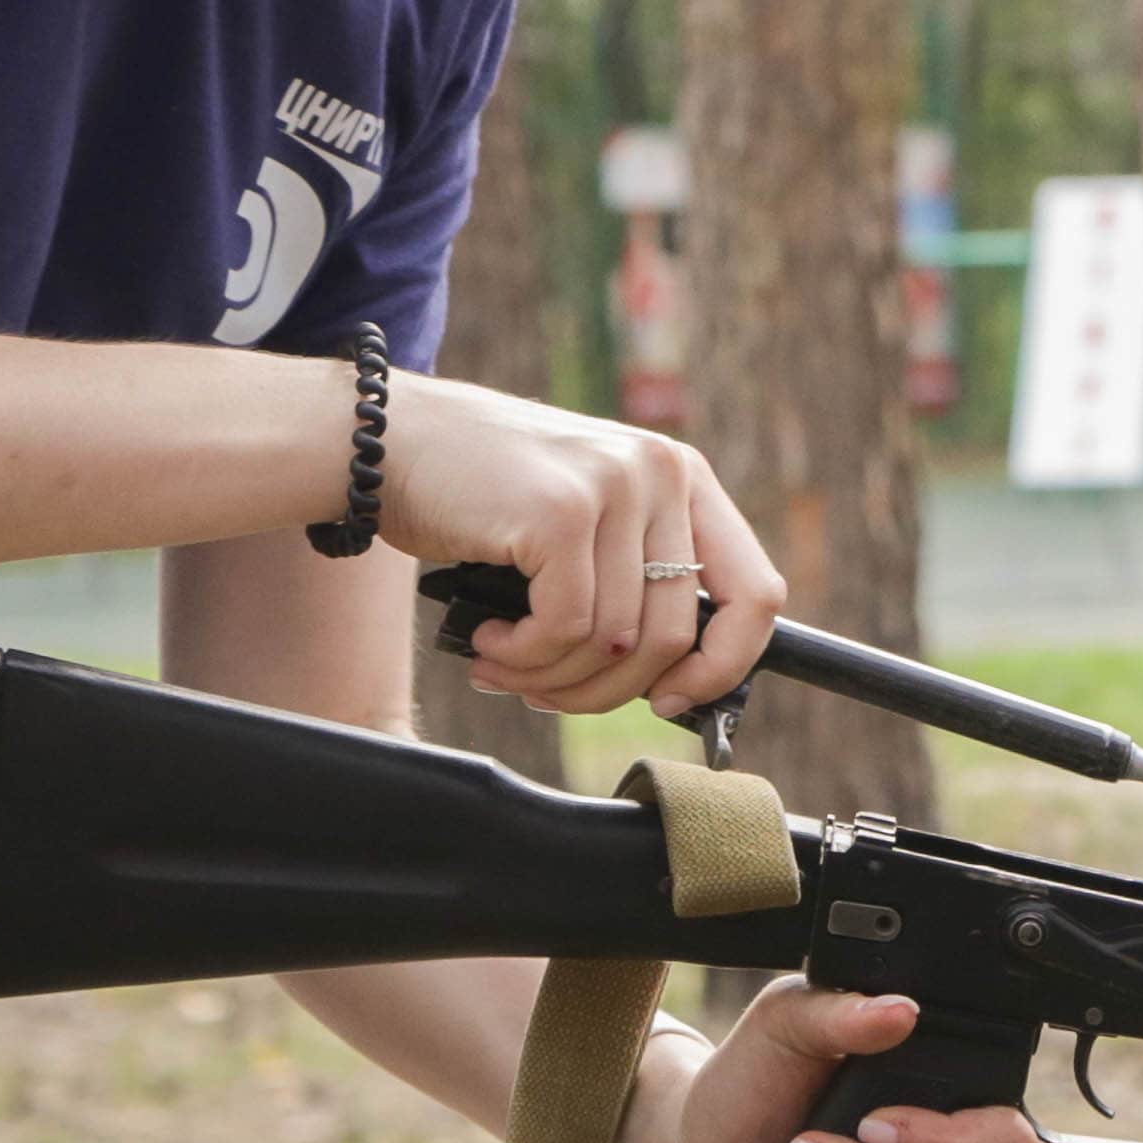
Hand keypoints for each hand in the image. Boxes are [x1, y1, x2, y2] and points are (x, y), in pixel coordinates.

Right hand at [381, 375, 780, 717]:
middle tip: (548, 694)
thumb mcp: (587, 524)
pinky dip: (522, 659)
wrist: (386, 441)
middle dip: (607, 692)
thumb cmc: (483, 497)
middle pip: (674, 638)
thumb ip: (637, 582)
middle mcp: (661, 473)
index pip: (756, 593)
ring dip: (551, 680)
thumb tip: (676, 686)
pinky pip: (564, 631)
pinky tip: (488, 641)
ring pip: (614, 644)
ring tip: (504, 667)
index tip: (670, 701)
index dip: (722, 666)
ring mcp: (612, 487)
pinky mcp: (558, 512)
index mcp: (683, 478)